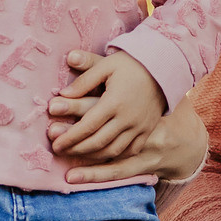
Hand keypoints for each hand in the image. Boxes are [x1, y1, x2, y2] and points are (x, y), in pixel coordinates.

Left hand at [48, 49, 164, 159]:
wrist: (165, 68)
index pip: (87, 126)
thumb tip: (62, 94)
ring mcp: (139, 127)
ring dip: (93, 156)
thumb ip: (84, 80)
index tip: (56, 144)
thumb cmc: (131, 64)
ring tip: (77, 154)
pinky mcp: (147, 130)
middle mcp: (127, 118)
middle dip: (76, 149)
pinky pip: (130, 150)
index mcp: (114, 102)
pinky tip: (101, 156)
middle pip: (98, 142)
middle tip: (60, 151)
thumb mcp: (106, 66)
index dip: (70, 138)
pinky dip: (114, 156)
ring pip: (113, 150)